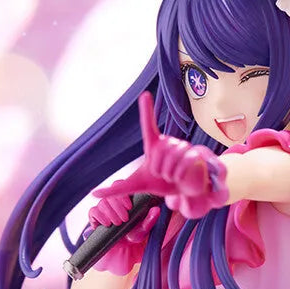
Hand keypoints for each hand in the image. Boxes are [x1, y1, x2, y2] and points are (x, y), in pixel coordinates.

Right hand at [88, 191, 161, 243]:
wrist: (122, 246)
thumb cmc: (134, 233)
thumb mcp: (143, 229)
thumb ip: (150, 220)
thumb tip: (157, 210)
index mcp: (124, 198)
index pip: (121, 187)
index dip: (123, 196)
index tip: (129, 207)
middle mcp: (112, 201)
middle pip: (111, 195)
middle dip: (117, 207)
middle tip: (124, 219)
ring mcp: (103, 207)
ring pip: (102, 203)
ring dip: (110, 213)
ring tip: (117, 224)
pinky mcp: (95, 216)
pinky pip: (93, 211)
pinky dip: (99, 217)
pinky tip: (107, 224)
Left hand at [93, 92, 228, 218]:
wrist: (184, 192)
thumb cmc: (160, 183)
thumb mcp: (137, 186)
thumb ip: (116, 190)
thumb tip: (94, 194)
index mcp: (154, 144)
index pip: (148, 125)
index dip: (146, 110)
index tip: (144, 95)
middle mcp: (168, 141)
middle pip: (159, 153)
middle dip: (160, 170)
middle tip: (164, 175)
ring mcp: (183, 146)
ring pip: (172, 159)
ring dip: (171, 174)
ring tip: (174, 177)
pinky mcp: (195, 154)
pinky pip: (185, 164)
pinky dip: (181, 176)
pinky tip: (183, 179)